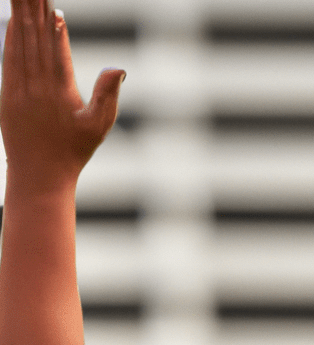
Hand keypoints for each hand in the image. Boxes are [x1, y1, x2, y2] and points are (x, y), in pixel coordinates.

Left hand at [1, 0, 123, 193]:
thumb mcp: (98, 128)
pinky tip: (11, 20)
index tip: (54, 9)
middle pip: (36, 39)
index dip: (56, 28)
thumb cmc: (73, 152)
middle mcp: (38, 85)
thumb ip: (108, 96)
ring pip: (20, 42)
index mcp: (61, 92)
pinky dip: (10, 36)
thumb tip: (119, 68)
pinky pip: (9, 57)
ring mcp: (19, 88)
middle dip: (35, 11)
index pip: (57, 50)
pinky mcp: (7, 92)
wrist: (40, 175)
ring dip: (20, 15)